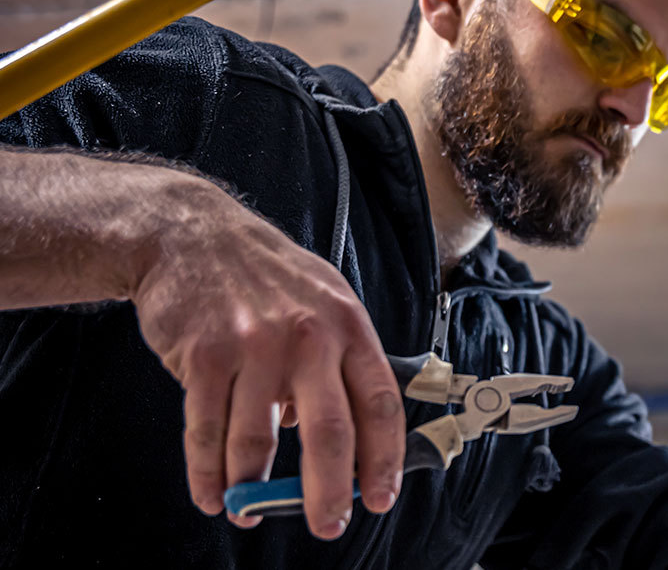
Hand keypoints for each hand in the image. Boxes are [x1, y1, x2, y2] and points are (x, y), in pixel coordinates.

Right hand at [130, 187, 404, 538]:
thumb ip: (339, 364)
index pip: (380, 404)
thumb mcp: (324, 301)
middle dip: (329, 491)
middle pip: (330, 433)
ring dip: (254, 490)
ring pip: (259, 441)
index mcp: (348, 327)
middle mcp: (308, 338)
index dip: (385, 458)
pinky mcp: (204, 356)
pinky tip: (214, 494)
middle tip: (328, 524)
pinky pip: (207, 430)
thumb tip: (341, 436)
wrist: (191, 234)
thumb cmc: (266, 274)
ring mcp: (255, 347)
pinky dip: (207, 472)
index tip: (381, 497)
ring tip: (251, 513)